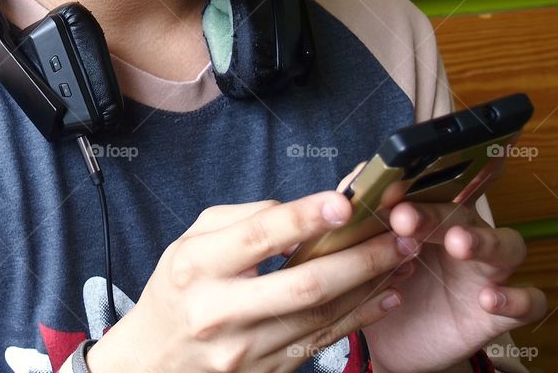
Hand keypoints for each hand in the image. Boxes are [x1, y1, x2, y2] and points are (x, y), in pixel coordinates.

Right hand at [85, 189, 416, 372]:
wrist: (156, 358)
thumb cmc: (179, 287)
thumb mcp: (192, 240)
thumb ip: (242, 219)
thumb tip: (300, 212)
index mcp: (196, 265)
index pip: (258, 237)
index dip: (304, 218)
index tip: (345, 201)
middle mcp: (220, 310)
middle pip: (302, 285)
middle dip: (358, 258)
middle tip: (397, 234)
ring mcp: (246, 349)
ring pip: (321, 316)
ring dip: (369, 285)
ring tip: (401, 257)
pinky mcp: (267, 371)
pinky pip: (323, 342)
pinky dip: (360, 316)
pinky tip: (386, 295)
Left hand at [362, 186, 547, 371]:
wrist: (390, 343)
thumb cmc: (381, 284)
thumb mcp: (363, 254)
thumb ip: (358, 222)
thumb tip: (348, 190)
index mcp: (430, 216)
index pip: (431, 188)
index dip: (414, 185)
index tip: (386, 189)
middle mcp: (464, 236)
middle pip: (461, 213)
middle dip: (434, 213)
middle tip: (404, 219)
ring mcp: (487, 272)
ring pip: (506, 245)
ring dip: (484, 241)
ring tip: (458, 244)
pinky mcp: (499, 312)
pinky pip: (528, 301)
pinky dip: (516, 298)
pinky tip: (490, 298)